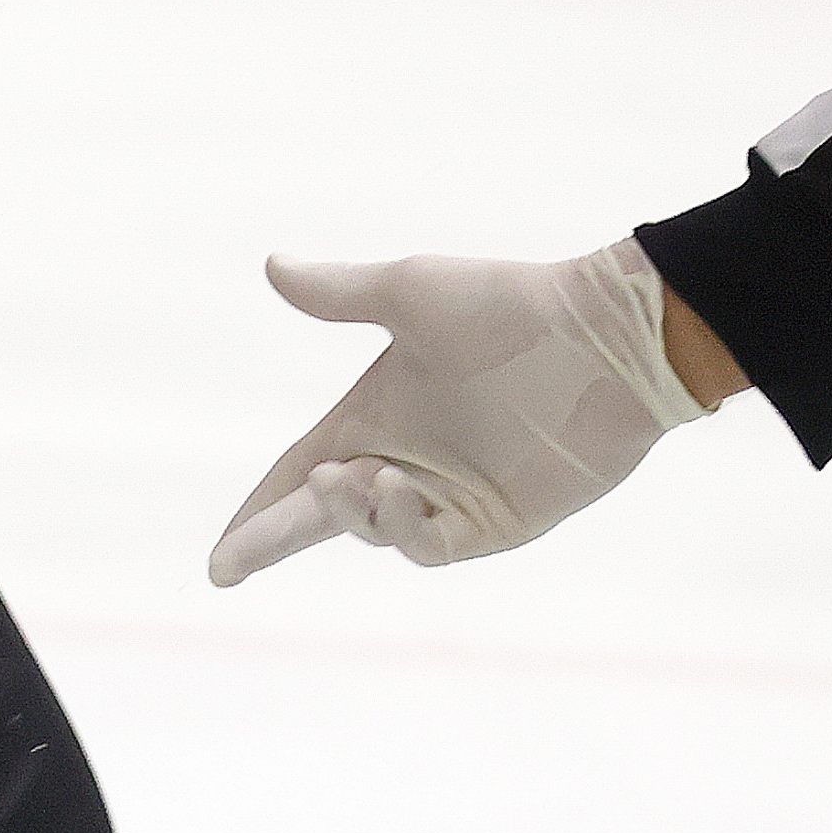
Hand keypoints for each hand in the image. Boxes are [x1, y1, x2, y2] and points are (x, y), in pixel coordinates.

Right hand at [209, 242, 712, 586]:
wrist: (612, 334)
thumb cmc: (515, 305)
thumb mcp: (412, 293)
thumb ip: (339, 293)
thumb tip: (274, 266)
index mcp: (375, 420)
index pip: (296, 476)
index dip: (257, 514)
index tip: (219, 560)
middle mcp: (403, 465)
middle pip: (318, 518)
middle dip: (270, 542)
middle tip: (228, 567)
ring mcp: (448, 500)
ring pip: (369, 529)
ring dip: (347, 510)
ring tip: (350, 476)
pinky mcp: (492, 526)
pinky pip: (425, 543)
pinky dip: (400, 523)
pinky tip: (394, 486)